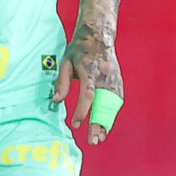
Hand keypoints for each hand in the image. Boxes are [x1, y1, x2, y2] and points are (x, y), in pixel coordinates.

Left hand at [52, 25, 122, 144]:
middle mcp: (105, 75)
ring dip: (107, 122)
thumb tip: (56, 101)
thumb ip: (62, 82)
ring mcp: (114, 78)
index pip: (88, 93)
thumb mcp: (65, 61)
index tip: (77, 124)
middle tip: (93, 140)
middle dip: (99, 123)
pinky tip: (106, 125)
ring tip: (99, 137)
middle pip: (103, 103)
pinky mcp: (118, 80)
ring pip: (113, 105)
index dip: (83, 110)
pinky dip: (112, 114)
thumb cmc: (79, 49)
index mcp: (90, 69)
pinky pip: (116, 100)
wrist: (99, 34)